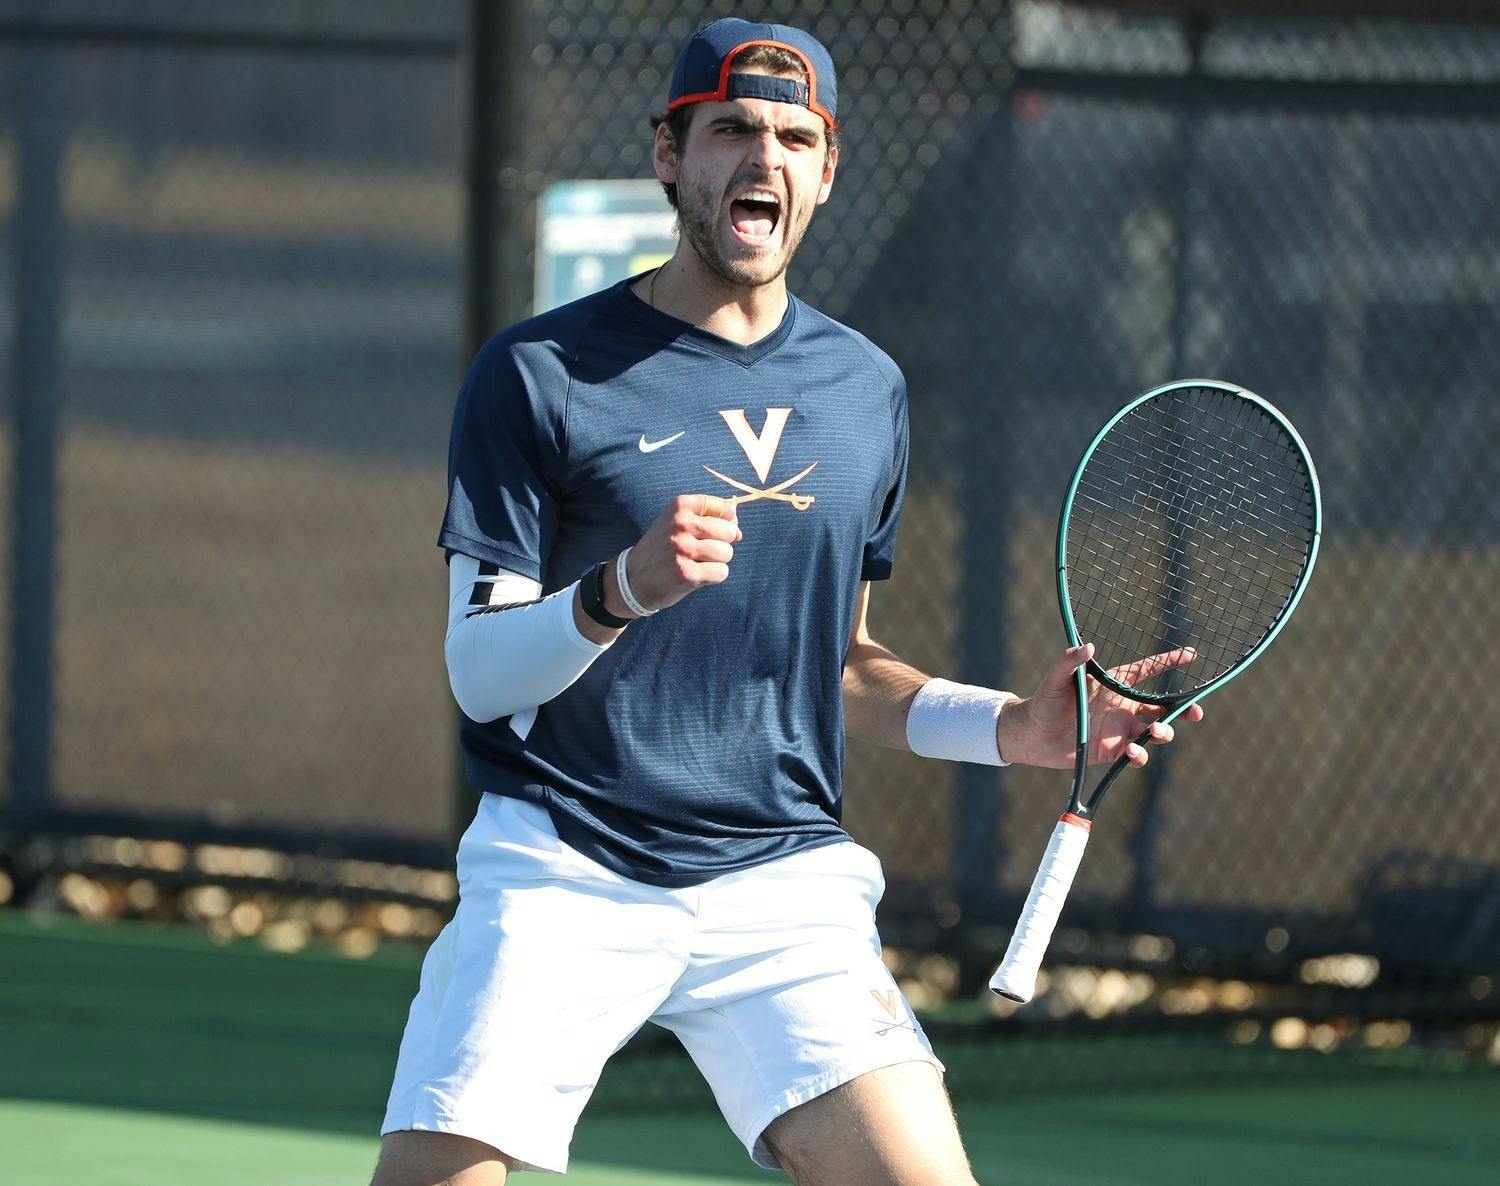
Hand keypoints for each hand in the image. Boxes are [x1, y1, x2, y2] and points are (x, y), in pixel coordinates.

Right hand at [609, 494, 741, 616]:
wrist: (633, 578)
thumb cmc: (662, 548)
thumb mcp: (675, 522)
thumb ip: (706, 517)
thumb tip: (737, 526)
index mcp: (680, 506)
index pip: (724, 508)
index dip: (728, 523)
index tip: (717, 533)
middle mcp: (681, 524)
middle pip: (729, 532)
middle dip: (723, 544)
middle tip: (703, 551)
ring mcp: (683, 549)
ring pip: (726, 553)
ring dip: (718, 561)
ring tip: (699, 563)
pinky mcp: (687, 573)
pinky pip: (721, 572)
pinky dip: (714, 576)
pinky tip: (697, 575)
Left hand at [997, 642, 1204, 769]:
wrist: (1032, 734)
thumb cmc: (1044, 700)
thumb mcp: (1055, 679)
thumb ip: (1068, 662)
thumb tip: (1085, 646)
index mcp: (1113, 684)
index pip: (1147, 670)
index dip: (1169, 661)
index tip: (1192, 654)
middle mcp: (1122, 706)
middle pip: (1162, 707)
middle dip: (1183, 709)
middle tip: (1196, 712)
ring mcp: (1119, 730)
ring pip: (1154, 732)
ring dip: (1162, 733)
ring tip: (1156, 731)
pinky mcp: (1112, 751)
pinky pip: (1135, 755)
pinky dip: (1139, 755)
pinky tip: (1131, 752)